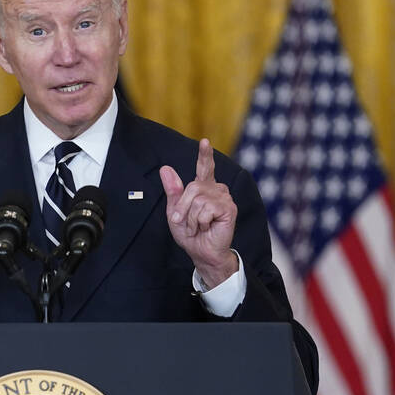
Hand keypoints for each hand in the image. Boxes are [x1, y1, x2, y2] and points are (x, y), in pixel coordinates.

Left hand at [159, 139, 237, 288]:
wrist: (201, 252)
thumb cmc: (190, 234)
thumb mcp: (175, 212)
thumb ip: (172, 191)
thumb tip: (165, 169)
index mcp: (204, 188)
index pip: (205, 167)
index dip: (205, 155)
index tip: (204, 142)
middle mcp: (216, 189)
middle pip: (193, 187)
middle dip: (183, 207)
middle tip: (184, 222)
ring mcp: (224, 198)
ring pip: (198, 199)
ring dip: (192, 217)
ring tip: (199, 226)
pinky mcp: (229, 208)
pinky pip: (206, 208)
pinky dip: (200, 221)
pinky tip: (207, 227)